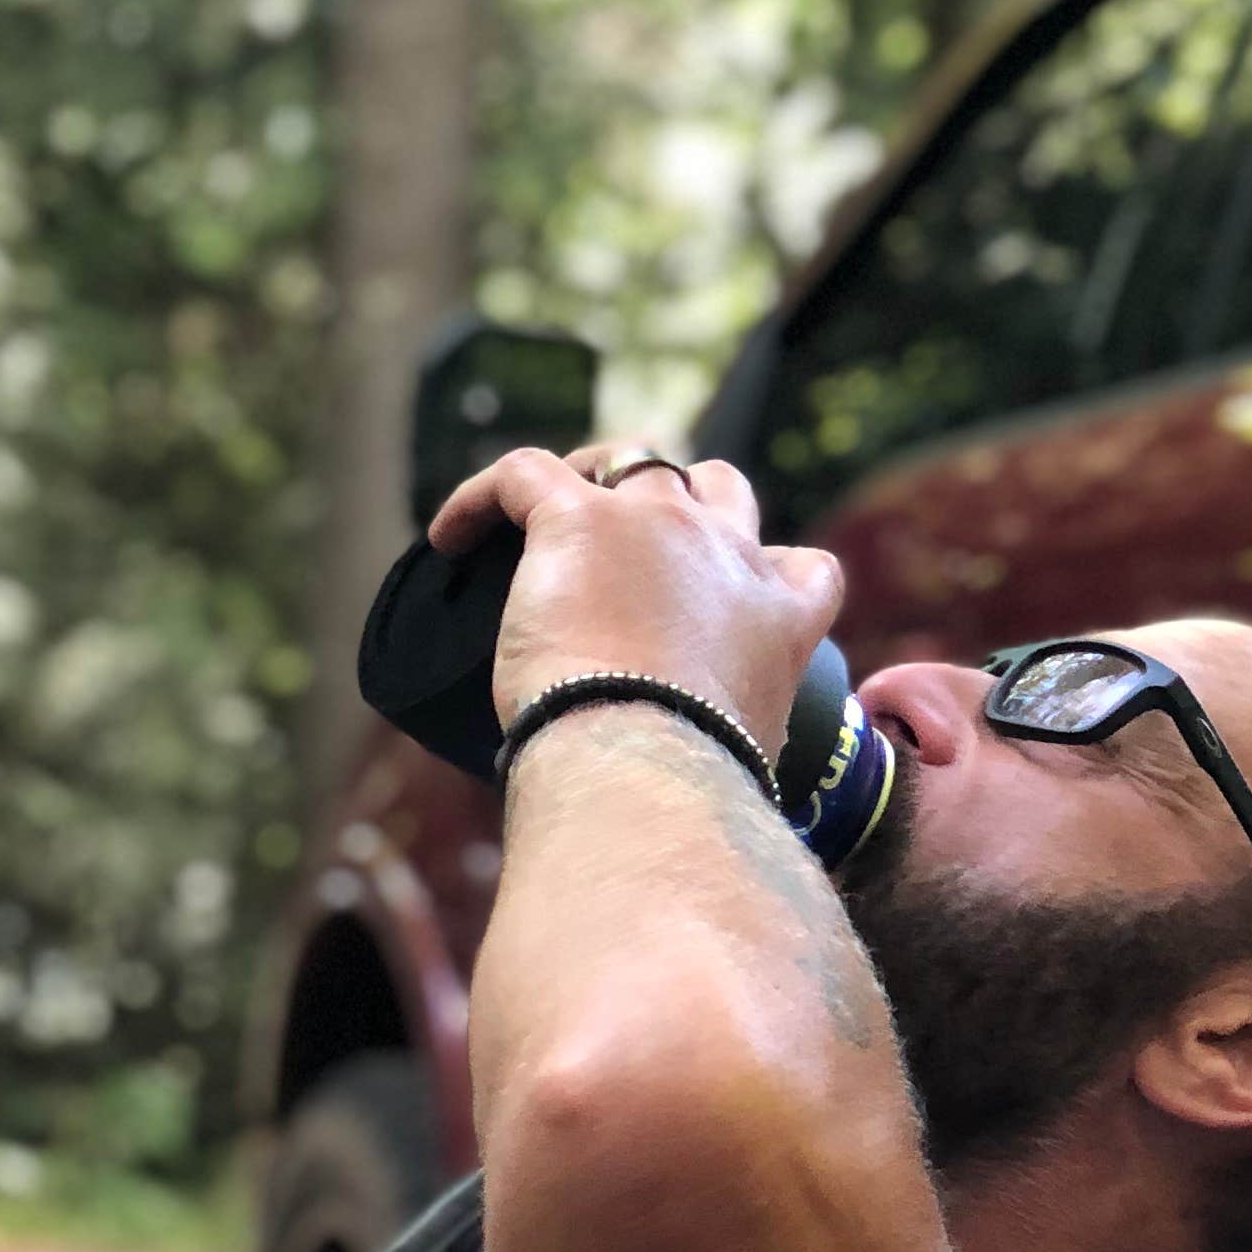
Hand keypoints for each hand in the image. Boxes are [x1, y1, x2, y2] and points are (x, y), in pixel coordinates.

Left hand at [428, 443, 841, 756]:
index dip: (763, 568)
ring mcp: (653, 525)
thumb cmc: (689, 786)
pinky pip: (523, 473)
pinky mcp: (576, 521)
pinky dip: (481, 497)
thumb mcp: (739, 764)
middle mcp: (726, 552)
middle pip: (711, 485)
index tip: (724, 596)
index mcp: (780, 617)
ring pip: (626, 459)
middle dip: (674, 498)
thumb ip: (729, 745)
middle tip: (619, 543)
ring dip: (588, 478)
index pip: (803, 567)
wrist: (646, 764)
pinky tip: (448, 535)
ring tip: (536, 521)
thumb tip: (700, 792)